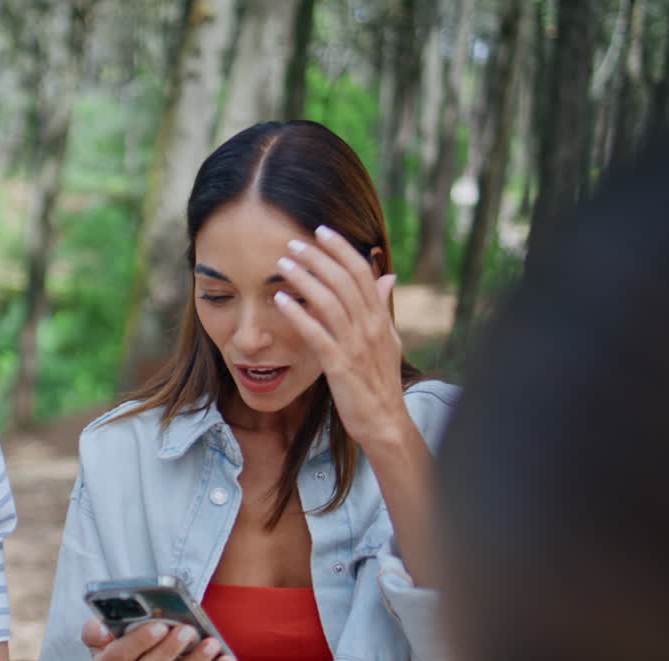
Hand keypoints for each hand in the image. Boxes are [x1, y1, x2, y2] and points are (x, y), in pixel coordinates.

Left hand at [272, 225, 412, 449]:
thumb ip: (383, 307)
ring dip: (305, 279)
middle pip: (344, 281)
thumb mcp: (388, 340)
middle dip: (318, 258)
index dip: (342, 249)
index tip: (322, 231)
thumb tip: (387, 276)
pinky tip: (280, 299)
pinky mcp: (340, 366)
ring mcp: (356, 346)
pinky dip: (298, 313)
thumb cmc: (381, 381)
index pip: (362, 273)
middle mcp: (371, 327)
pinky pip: (316, 334)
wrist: (385, 422)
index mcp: (381, 319)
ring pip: (329, 302)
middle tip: (293, 241)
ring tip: (283, 263)